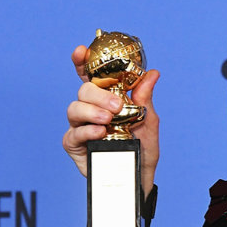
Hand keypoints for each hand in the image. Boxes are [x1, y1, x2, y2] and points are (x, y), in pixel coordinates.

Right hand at [62, 44, 160, 197]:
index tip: (80, 51)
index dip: (83, 62)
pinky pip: (74, 132)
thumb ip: (145, 98)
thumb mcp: (149, 120)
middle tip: (117, 106)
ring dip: (92, 111)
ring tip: (108, 120)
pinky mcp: (75, 144)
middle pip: (83, 91)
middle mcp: (91, 109)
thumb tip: (152, 73)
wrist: (140, 175)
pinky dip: (86, 130)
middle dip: (98, 95)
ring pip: (74, 108)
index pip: (91, 76)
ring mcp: (80, 126)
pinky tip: (100, 132)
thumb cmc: (144, 147)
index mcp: (107, 99)